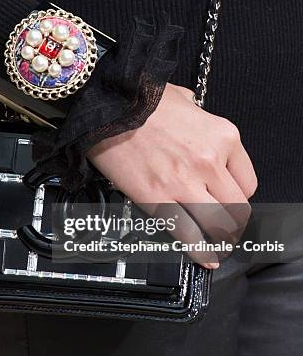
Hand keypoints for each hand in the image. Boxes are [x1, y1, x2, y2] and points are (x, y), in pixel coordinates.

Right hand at [87, 83, 257, 267]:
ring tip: (218, 246)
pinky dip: (200, 251)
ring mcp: (184, 183)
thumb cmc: (141, 98)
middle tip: (226, 228)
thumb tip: (197, 119)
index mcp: (223, 137)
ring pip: (218, 226)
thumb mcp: (185, 98)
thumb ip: (199, 115)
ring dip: (221, 240)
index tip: (230, 201)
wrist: (107, 104)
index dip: (239, 196)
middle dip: (233, 223)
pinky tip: (205, 257)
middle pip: (237, 208)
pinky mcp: (157, 199)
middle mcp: (210, 162)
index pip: (248, 182)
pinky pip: (188, 235)